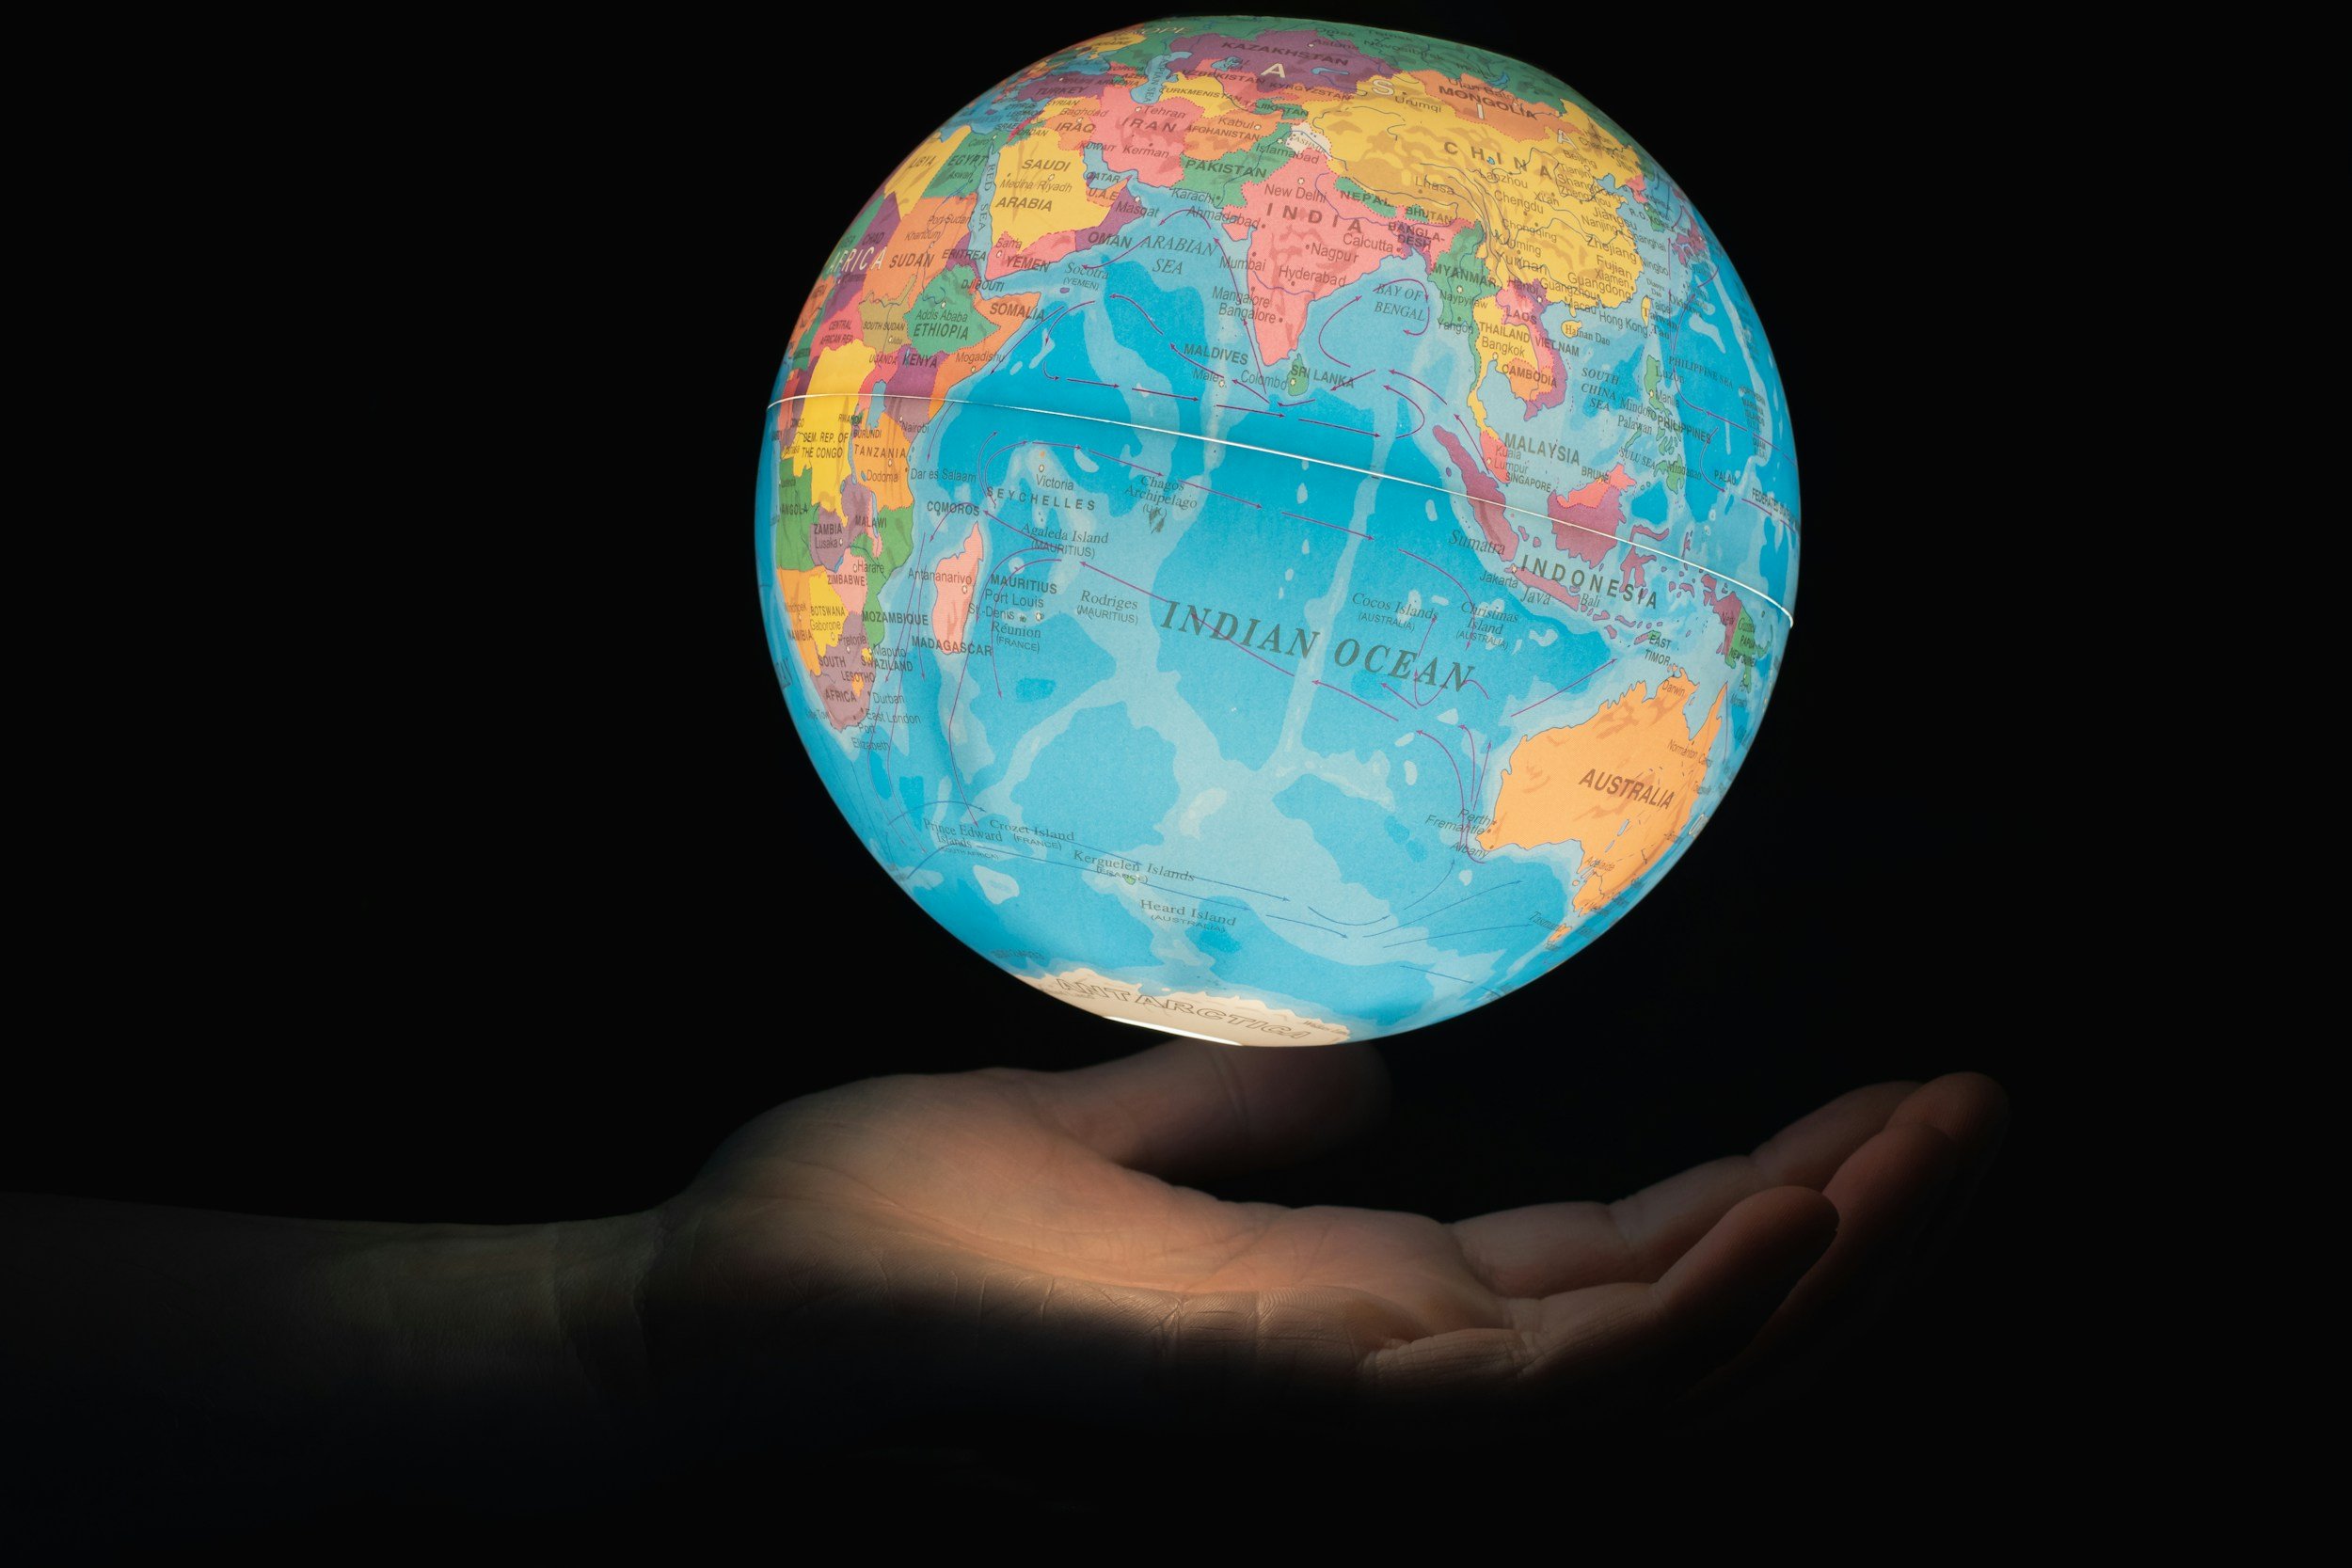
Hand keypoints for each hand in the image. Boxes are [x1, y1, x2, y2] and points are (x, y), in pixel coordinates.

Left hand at [629, 1042, 2005, 1444]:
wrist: (702, 1310)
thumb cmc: (872, 1232)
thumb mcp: (1091, 1136)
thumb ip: (1239, 1127)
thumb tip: (1379, 1078)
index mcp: (1338, 1308)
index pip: (1597, 1267)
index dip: (1751, 1200)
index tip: (1872, 1110)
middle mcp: (1365, 1379)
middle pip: (1656, 1328)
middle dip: (1834, 1231)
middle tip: (1969, 1114)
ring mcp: (1327, 1410)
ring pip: (1630, 1372)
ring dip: (1790, 1267)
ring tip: (1916, 1149)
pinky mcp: (1266, 1403)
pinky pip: (1513, 1392)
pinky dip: (1654, 1318)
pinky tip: (1760, 1224)